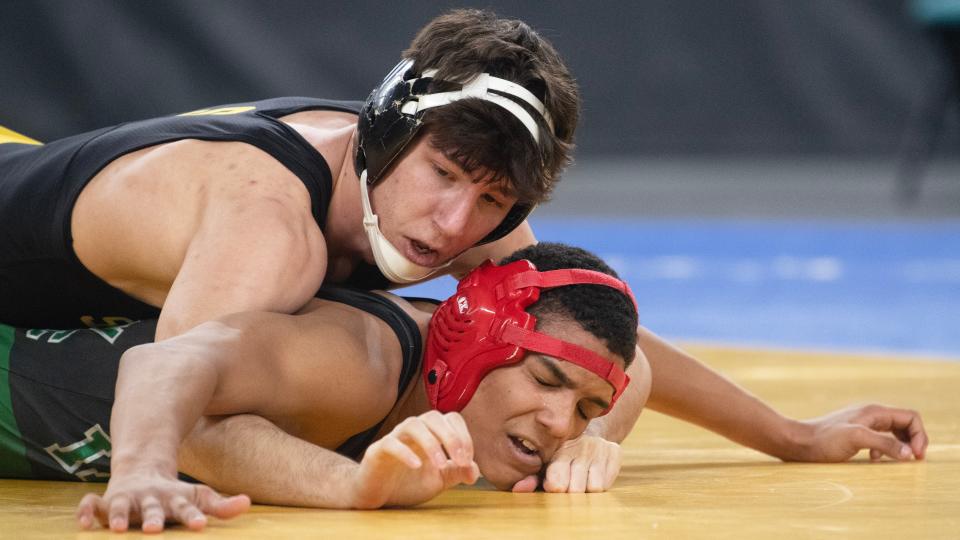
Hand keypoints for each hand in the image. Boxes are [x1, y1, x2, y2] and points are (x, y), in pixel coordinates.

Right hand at [76, 471, 250, 532]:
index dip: (193, 516)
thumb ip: (221, 506)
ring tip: (115, 528)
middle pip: (152, 508)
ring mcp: (126, 499)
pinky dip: (85, 511)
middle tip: (153, 529)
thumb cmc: (174, 494)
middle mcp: (150, 498)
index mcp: (174, 499)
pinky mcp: (105, 501)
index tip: (200, 525)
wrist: (143, 470)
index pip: (186, 508)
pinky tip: (83, 524)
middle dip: (153, 518)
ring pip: (119, 505)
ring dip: (116, 515)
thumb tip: (247, 504)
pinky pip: (90, 504)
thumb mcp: (198, 497)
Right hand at [351, 411, 479, 507]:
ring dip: (431, 443)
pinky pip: (391, 443)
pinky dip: (405, 452)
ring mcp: (395, 438)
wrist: (378, 495)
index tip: (468, 461)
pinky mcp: (377, 451)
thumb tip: (474, 471)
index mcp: (431, 433)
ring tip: (440, 464)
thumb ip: (457, 473)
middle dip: (451, 437)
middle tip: (461, 461)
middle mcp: (413, 430)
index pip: (451, 419)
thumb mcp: (439, 480)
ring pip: (413, 425)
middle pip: (434, 417)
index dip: (464, 436)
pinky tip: (417, 466)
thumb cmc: (408, 482)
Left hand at [512, 435, 621, 492]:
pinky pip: (607, 483)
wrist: (588, 436)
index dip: (554, 487)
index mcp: (558, 449)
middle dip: (570, 493)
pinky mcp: (614, 451)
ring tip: (581, 480)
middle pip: (575, 488)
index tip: (553, 486)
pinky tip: (593, 475)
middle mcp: (579, 446)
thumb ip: (531, 479)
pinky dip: (600, 485)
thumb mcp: (545, 466)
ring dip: (586, 489)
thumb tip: (518, 489)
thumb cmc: (561, 458)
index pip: (556, 479)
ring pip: (593, 487)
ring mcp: (598, 448)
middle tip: (568, 485)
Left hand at [792, 404, 927, 461]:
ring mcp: (862, 423)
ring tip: (896, 460)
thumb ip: (884, 443)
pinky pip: (880, 439)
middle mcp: (870, 414)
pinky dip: (885, 449)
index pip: (910, 417)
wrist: (798, 442)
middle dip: (913, 441)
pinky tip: (874, 458)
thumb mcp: (856, 439)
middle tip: (913, 460)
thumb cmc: (824, 440)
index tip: (916, 456)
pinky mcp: (855, 433)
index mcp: (874, 412)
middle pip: (904, 424)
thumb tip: (910, 453)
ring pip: (893, 431)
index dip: (919, 436)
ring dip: (900, 445)